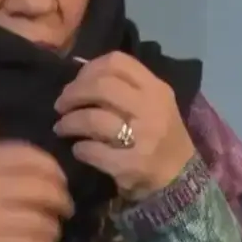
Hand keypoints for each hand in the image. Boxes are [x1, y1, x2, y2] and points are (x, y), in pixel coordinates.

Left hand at [53, 51, 195, 200]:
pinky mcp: (132, 165)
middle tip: (60, 106)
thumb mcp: (153, 103)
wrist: (181, 180)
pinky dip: (80, 149)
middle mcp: (151, 108)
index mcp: (156, 89)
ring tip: (61, 128)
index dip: (88, 69)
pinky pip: (93, 150)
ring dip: (69, 122)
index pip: (117, 62)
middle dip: (73, 94)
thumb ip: (124, 86)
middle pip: (101, 86)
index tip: (76, 83)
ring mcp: (143, 137)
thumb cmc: (160, 136)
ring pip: (93, 118)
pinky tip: (78, 150)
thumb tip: (80, 73)